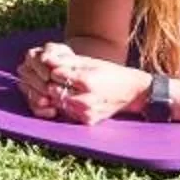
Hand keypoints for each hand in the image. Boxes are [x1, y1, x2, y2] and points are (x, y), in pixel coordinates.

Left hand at [17, 43, 151, 123]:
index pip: (56, 75)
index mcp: (87, 80)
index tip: (58, 69)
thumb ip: (68, 61)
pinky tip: (76, 99)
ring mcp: (87, 112)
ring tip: (67, 90)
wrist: (132, 91)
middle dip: (54, 84)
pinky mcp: (89, 121)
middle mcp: (86, 98)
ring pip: (60, 103)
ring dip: (60, 97)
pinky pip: (69, 113)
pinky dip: (68, 106)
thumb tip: (47, 59)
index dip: (55, 71)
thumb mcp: (90, 62)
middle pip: (55, 91)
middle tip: (59, 81)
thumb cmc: (109, 72)